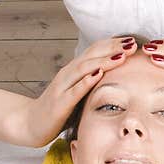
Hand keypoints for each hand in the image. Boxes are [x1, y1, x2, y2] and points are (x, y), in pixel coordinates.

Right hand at [11, 35, 135, 146]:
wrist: (30, 123)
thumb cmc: (58, 108)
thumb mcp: (77, 91)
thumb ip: (92, 82)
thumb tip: (115, 76)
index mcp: (74, 71)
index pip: (94, 51)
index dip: (112, 44)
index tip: (131, 40)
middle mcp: (68, 74)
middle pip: (91, 55)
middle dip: (112, 48)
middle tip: (132, 43)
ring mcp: (62, 87)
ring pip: (84, 69)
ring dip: (103, 61)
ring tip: (121, 55)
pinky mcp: (60, 104)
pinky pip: (74, 91)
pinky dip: (86, 81)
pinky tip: (98, 75)